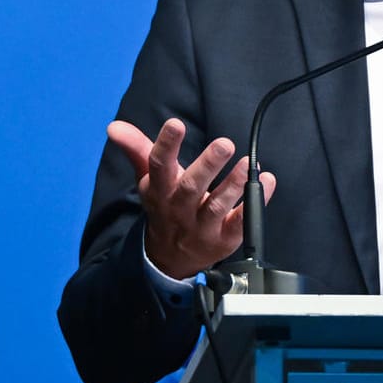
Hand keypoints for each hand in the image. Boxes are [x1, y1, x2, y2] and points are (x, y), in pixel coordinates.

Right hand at [108, 118, 276, 281]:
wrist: (170, 258)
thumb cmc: (164, 207)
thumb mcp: (148, 179)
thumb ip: (137, 149)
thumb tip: (114, 126)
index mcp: (159, 191)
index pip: (159, 166)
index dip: (166, 145)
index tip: (175, 124)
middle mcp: (179, 210)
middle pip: (191, 188)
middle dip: (208, 165)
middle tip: (224, 143)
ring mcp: (201, 227)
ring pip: (216, 207)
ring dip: (233, 185)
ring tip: (248, 164)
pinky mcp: (223, 240)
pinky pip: (239, 224)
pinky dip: (255, 205)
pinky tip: (268, 182)